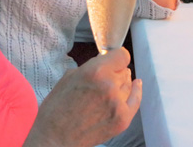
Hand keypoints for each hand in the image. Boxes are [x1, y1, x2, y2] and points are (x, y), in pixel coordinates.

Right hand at [25, 48, 140, 146]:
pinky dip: (136, 91)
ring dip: (121, 83)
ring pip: (128, 84)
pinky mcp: (122, 119)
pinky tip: (137, 84)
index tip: (113, 60)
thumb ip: (91, 67)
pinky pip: (135, 100)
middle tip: (104, 79)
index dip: (116, 57)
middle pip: (124, 70)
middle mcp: (110, 85)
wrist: (55, 138)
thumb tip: (105, 61)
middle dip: (115, 72)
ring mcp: (118, 103)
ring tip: (111, 87)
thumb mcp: (69, 77)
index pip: (122, 55)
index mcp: (95, 71)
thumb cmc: (57, 108)